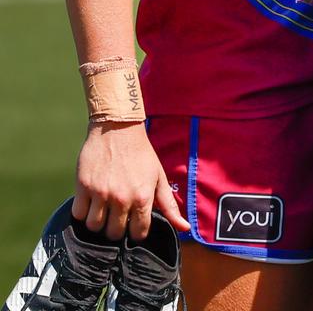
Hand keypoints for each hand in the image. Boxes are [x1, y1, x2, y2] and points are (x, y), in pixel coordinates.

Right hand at [72, 121, 190, 240]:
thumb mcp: (159, 177)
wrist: (118, 128)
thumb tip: (185, 228)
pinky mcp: (83, 186)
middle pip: (114, 234)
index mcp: (143, 197)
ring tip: (103, 210)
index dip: (137, 231)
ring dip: (98, 222)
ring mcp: (101, 193)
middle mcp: (121, 198)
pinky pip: (78, 215)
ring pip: (94, 227)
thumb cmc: (141, 153)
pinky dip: (83, 212)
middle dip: (116, 228)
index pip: (138, 234)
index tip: (134, 223)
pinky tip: (91, 203)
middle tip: (117, 216)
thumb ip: (170, 206)